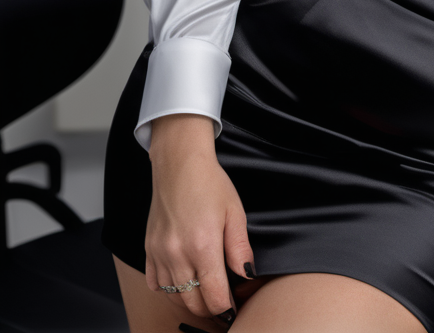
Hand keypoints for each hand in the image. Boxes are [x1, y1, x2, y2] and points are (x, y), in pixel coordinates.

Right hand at [146, 113, 255, 328]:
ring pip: (173, 296)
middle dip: (210, 309)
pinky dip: (168, 289)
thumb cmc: (209, 183)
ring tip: (204, 294)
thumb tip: (246, 274)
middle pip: (193, 302)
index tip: (234, 307)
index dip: (227, 307)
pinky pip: (154, 284)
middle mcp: (178, 254)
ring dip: (190, 300)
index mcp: (203, 245)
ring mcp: (159, 253)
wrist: (179, 164)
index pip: (214, 295)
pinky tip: (181, 282)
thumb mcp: (235, 212)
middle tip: (222, 304)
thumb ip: (240, 248)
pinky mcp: (148, 249)